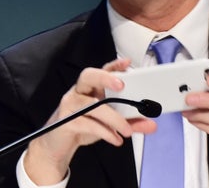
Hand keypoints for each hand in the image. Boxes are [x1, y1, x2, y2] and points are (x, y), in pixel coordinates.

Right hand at [24, 59, 156, 183]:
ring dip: (112, 117)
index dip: (113, 66)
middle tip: (121, 85)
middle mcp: (78, 93)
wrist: (57, 145)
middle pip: (88, 76)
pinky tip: (116, 139)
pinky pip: (87, 123)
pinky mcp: (66, 122)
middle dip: (104, 77)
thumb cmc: (82, 127)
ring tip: (127, 130)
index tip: (127, 63)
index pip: (101, 71)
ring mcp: (70, 106)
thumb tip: (152, 124)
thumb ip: (130, 122)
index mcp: (89, 89)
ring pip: (91, 105)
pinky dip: (104, 132)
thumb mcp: (109, 124)